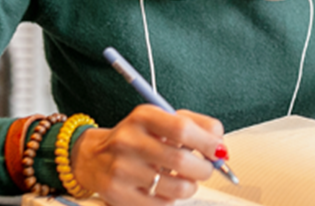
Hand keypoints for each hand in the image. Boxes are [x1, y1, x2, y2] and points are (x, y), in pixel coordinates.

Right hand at [70, 105, 225, 205]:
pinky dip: (172, 198)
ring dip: (191, 186)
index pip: (183, 128)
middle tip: (206, 168)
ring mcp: (122, 170)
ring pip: (178, 188)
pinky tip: (164, 187)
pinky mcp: (119, 195)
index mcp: (143, 117)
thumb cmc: (137, 138)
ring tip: (185, 179)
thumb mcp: (162, 119)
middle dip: (205, 168)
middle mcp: (128, 142)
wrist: (93, 157)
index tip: (219, 150)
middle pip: (181, 161)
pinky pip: (163, 204)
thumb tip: (221, 145)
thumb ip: (197, 125)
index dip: (208, 142)